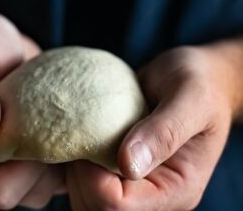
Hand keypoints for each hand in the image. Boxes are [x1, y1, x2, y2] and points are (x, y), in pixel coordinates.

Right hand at [0, 12, 65, 208]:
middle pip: (22, 191)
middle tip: (63, 130)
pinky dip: (71, 152)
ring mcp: (12, 149)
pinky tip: (80, 125)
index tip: (39, 133)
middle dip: (47, 169)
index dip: (21, 171)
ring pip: (43, 182)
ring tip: (75, 127)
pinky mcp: (34, 138)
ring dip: (63, 163)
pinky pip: (56, 163)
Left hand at [66, 46, 234, 209]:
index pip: (119, 204)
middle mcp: (152, 190)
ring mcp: (134, 178)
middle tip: (82, 137)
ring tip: (80, 135)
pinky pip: (86, 177)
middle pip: (97, 207)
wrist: (194, 74)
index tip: (90, 140)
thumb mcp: (191, 99)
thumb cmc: (198, 82)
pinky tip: (78, 135)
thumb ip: (164, 131)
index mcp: (176, 187)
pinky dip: (74, 161)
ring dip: (74, 170)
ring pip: (87, 197)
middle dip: (80, 177)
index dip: (94, 177)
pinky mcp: (119, 163)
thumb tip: (128, 165)